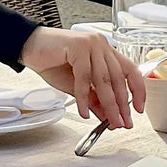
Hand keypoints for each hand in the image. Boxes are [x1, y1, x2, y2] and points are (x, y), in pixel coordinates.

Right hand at [19, 27, 145, 127]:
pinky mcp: (78, 47)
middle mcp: (101, 45)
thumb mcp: (77, 86)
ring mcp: (91, 44)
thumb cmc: (52, 62)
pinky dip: (84, 97)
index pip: (130, 70)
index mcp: (105, 51)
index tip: (138, 109)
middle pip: (118, 78)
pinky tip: (83, 111)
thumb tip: (109, 117)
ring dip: (108, 104)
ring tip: (109, 121)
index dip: (137, 90)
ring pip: (104, 79)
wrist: (28, 47)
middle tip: (122, 122)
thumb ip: (94, 99)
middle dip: (121, 104)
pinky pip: (85, 78)